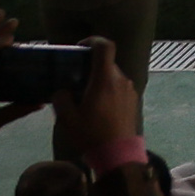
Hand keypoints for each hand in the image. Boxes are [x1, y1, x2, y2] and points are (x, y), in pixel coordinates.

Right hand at [58, 36, 140, 152]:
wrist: (118, 154)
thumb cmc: (91, 134)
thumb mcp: (67, 118)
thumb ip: (61, 99)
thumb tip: (62, 90)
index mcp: (105, 79)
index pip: (105, 46)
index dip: (93, 40)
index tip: (80, 47)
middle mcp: (121, 79)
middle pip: (106, 63)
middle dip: (90, 68)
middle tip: (74, 80)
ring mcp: (130, 90)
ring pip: (112, 76)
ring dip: (98, 81)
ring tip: (83, 97)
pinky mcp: (133, 101)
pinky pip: (118, 88)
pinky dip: (107, 90)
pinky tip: (96, 108)